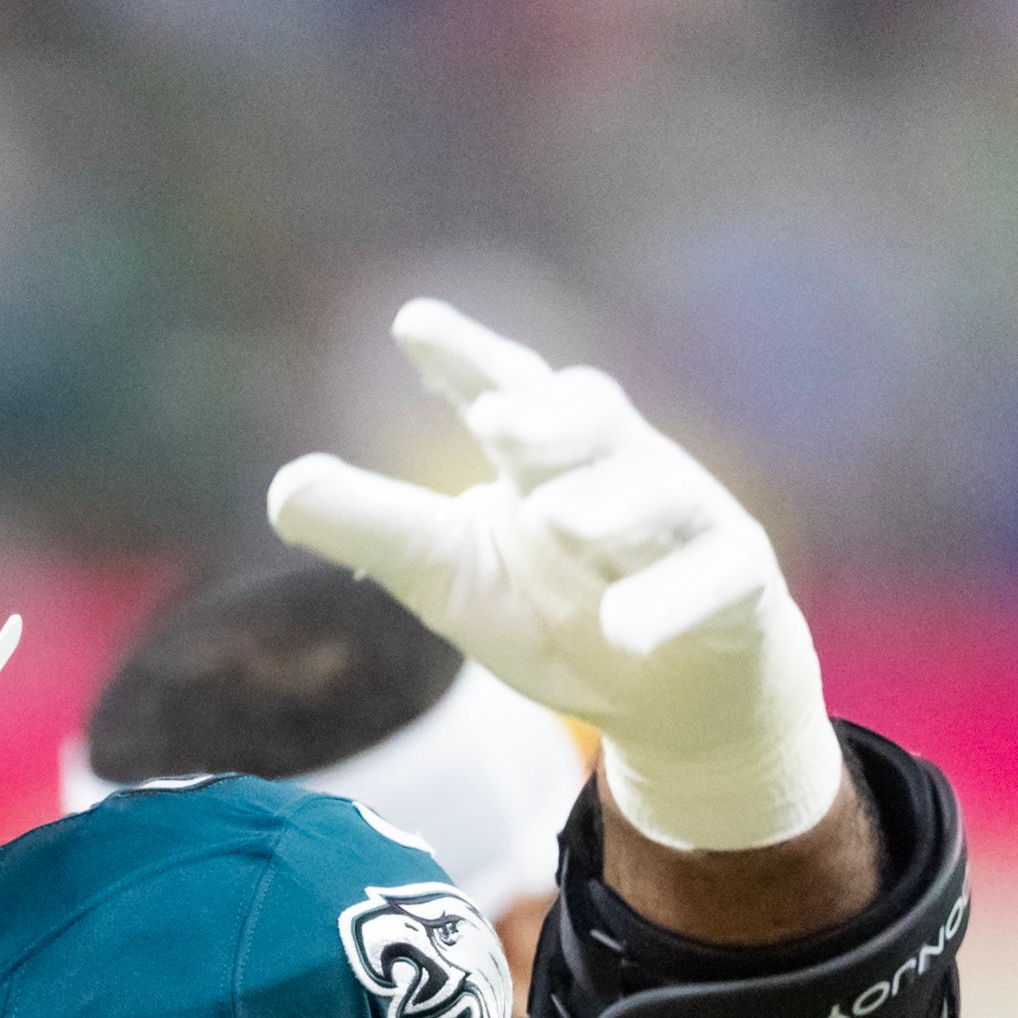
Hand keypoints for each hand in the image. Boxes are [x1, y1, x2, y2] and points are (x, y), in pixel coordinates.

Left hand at [265, 299, 841, 854]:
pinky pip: (713, 583)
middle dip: (549, 417)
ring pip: (658, 495)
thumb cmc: (555, 610)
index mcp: (543, 457)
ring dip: (608, 504)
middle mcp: (620, 470)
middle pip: (594, 417)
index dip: (464, 356)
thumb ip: (376, 526)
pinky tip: (626, 629)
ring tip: (555, 516)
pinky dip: (668, 602)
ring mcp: (686, 524)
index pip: (505, 389)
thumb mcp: (449, 572)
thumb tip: (283, 486)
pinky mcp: (734, 587)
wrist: (672, 694)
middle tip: (496, 422)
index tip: (413, 323)